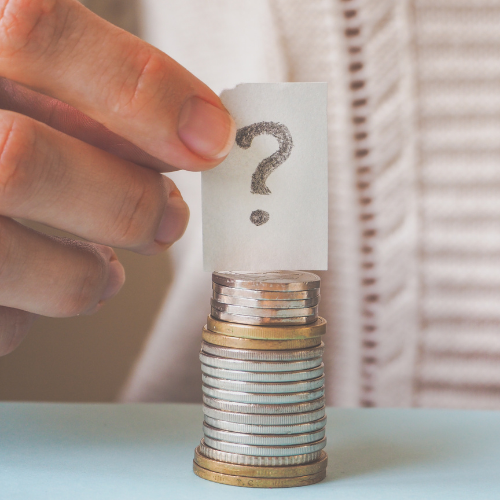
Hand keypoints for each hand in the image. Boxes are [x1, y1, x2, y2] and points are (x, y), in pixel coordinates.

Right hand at [0, 0, 234, 354]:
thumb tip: (196, 134)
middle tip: (168, 219)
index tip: (210, 134)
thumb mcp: (24, 86)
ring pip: (6, 256)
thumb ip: (93, 95)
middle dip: (124, 202)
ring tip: (102, 266)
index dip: (140, 88)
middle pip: (20, 163)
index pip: (34, 30)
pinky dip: (35, 308)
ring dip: (85, 274)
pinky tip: (35, 284)